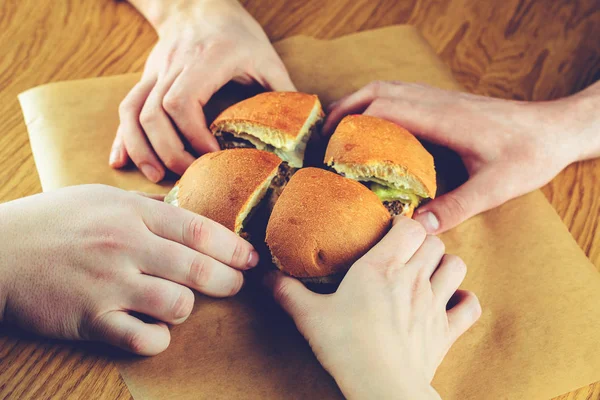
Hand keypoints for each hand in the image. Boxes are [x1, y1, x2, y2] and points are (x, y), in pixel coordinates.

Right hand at [0, 185, 257, 354]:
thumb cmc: (52, 221)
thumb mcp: (100, 197)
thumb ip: (145, 204)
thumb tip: (183, 207)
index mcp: (131, 213)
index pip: (199, 229)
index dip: (234, 246)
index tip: (251, 257)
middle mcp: (125, 246)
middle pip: (198, 268)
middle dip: (228, 280)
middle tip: (235, 284)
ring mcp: (109, 285)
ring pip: (178, 305)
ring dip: (188, 308)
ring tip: (179, 303)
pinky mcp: (91, 320)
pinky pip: (145, 339)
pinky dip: (158, 338)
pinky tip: (153, 328)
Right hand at [110, 0, 294, 181]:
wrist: (198, 3)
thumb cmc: (236, 32)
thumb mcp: (266, 56)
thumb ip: (282, 92)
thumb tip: (301, 133)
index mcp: (207, 59)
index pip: (183, 101)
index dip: (193, 135)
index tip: (211, 155)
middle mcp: (175, 65)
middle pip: (155, 113)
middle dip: (169, 150)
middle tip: (188, 175)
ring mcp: (156, 72)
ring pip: (133, 112)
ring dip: (142, 148)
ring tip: (156, 175)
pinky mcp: (146, 78)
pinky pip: (126, 108)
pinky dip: (122, 137)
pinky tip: (120, 160)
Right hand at [265, 217, 480, 398]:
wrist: (382, 388)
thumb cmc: (345, 348)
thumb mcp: (309, 317)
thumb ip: (287, 292)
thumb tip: (265, 276)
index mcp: (381, 267)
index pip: (409, 226)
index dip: (403, 224)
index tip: (389, 231)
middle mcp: (413, 279)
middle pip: (434, 241)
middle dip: (422, 242)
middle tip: (405, 253)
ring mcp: (434, 304)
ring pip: (456, 265)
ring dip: (445, 264)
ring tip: (428, 272)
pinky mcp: (447, 330)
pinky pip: (469, 306)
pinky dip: (464, 300)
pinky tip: (451, 302)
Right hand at [324, 81, 599, 232]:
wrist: (555, 130)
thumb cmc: (528, 155)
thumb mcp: (494, 188)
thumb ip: (455, 207)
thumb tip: (416, 228)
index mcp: (442, 119)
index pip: (383, 109)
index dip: (351, 125)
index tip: (330, 146)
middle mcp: (436, 102)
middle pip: (377, 91)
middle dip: (345, 109)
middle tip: (323, 136)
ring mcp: (440, 98)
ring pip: (387, 88)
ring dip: (359, 102)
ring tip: (338, 129)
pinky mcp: (445, 103)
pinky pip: (401, 94)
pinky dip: (377, 104)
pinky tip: (374, 129)